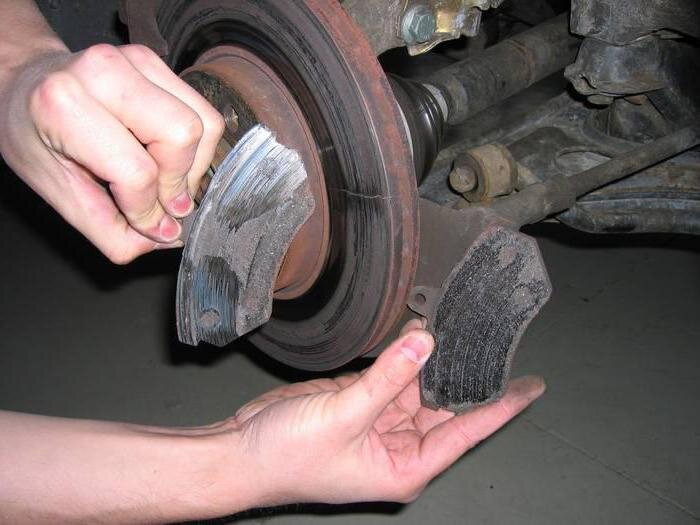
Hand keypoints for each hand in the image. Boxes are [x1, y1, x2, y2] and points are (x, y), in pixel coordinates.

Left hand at [0, 43, 223, 262]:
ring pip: (204, 123)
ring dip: (193, 165)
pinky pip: (204, 112)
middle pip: (182, 136)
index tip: (146, 224)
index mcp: (63, 105)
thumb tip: (168, 237)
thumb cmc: (34, 137)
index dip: (147, 210)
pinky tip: (168, 156)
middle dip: (179, 182)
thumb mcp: (58, 194)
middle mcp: (104, 71)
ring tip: (166, 179)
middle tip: (161, 201)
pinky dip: (196, 146)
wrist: (24, 84)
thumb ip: (110, 230)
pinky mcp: (159, 63)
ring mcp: (136, 61)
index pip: (137, 172)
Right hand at [229, 320, 545, 506]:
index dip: (500, 407)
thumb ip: (386, 379)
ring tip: (462, 325)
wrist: (242, 453)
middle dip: (465, 373)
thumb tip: (425, 341)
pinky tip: (419, 329)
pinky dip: (404, 353)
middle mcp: (400, 445)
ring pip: (418, 384)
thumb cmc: (290, 457)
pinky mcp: (360, 401)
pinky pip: (392, 374)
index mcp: (406, 466)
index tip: (531, 386)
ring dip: (433, 358)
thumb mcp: (343, 418)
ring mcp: (379, 421)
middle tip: (494, 339)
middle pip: (445, 405)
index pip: (465, 432)